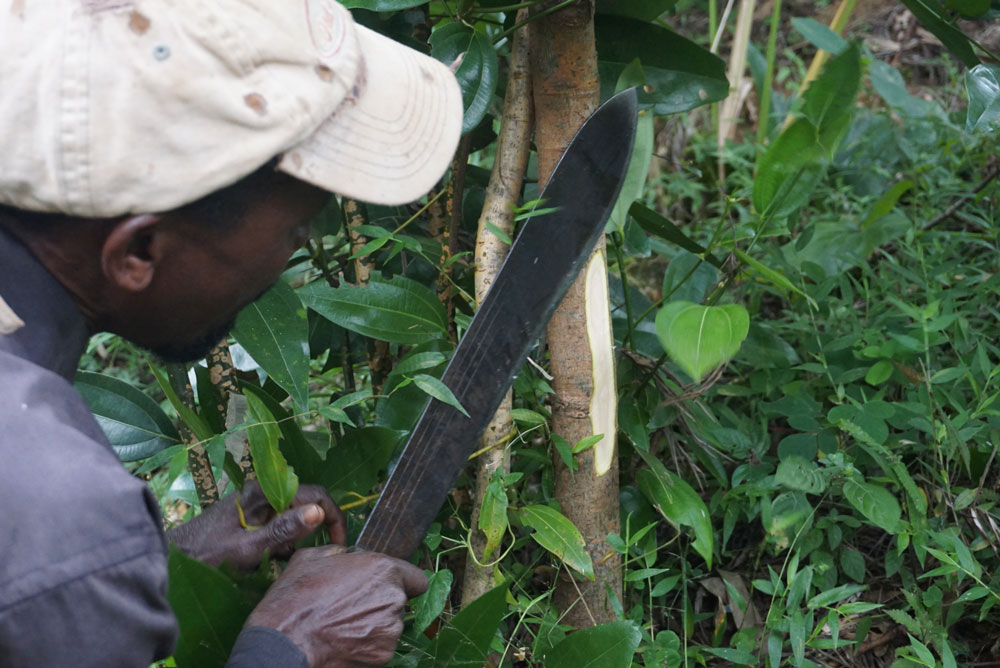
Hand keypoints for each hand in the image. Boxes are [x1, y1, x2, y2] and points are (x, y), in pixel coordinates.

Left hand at [166, 481, 345, 570]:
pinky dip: (282, 544)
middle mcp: (262, 491)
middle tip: (314, 558)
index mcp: (264, 491)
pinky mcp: (249, 518)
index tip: (338, 546)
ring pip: (293, 517)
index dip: (333, 517)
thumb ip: (284, 530)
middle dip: (314, 531)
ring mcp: (255, 504)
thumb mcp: (248, 548)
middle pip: (306, 504)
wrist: (170, 562)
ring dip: (297, 540)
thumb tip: (319, 512)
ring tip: (286, 563)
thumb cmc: (206, 555)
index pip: (316, 494)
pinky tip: (271, 562)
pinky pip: (279, 526)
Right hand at [246, 545, 427, 666]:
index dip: (402, 581)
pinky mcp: (383, 655)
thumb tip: (345, 554)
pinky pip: (381, 645)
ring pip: (390, 624)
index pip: (416, 578)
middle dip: (381, 602)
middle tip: (352, 605)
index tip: (386, 586)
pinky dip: (367, 644)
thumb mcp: (312, 557)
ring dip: (374, 623)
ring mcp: (390, 629)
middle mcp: (393, 598)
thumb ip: (340, 552)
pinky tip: (343, 640)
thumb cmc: (296, 598)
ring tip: (343, 624)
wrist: (284, 643)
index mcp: (383, 569)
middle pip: (400, 601)